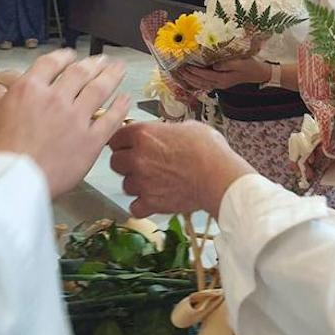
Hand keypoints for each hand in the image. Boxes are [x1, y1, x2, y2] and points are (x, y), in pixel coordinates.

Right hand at [0, 51, 129, 196]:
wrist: (11, 182)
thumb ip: (15, 102)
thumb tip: (22, 100)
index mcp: (30, 88)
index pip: (51, 63)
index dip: (64, 56)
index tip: (71, 56)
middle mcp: (55, 97)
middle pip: (80, 72)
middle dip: (94, 63)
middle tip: (102, 60)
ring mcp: (76, 117)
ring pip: (100, 88)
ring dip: (112, 76)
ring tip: (119, 69)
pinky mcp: (91, 140)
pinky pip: (111, 119)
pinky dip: (120, 107)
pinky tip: (125, 100)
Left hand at [109, 121, 254, 217]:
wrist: (218, 176)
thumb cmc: (208, 149)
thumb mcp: (187, 127)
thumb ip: (165, 131)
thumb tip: (164, 134)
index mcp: (143, 134)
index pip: (115, 138)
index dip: (122, 143)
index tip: (127, 146)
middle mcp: (137, 157)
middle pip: (115, 162)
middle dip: (126, 164)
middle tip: (141, 164)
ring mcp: (142, 182)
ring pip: (125, 185)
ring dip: (136, 185)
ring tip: (153, 182)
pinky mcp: (150, 203)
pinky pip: (135, 207)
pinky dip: (142, 206)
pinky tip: (153, 200)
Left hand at [178, 57, 267, 91]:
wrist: (257, 73)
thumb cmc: (249, 66)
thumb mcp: (240, 63)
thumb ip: (226, 64)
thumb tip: (214, 65)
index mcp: (223, 79)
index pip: (205, 75)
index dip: (195, 71)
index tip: (186, 66)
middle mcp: (219, 84)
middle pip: (200, 82)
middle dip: (189, 76)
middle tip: (178, 70)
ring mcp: (219, 85)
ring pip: (201, 85)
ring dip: (190, 80)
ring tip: (181, 74)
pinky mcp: (220, 83)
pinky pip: (205, 85)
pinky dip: (196, 83)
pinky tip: (190, 79)